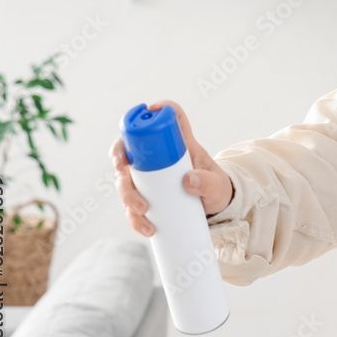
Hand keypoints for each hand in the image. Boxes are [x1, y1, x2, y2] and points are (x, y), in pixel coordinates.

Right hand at [109, 99, 234, 236]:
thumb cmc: (216, 189)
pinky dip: (133, 216)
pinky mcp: (145, 197)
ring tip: (142, 210)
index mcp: (180, 145)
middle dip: (119, 156)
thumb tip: (188, 180)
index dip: (159, 110)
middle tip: (123, 170)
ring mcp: (148, 178)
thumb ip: (208, 182)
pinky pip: (130, 205)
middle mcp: (158, 159)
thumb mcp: (217, 186)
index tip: (150, 109)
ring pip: (124, 179)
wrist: (215, 209)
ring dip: (127, 194)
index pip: (170, 120)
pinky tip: (146, 227)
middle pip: (130, 148)